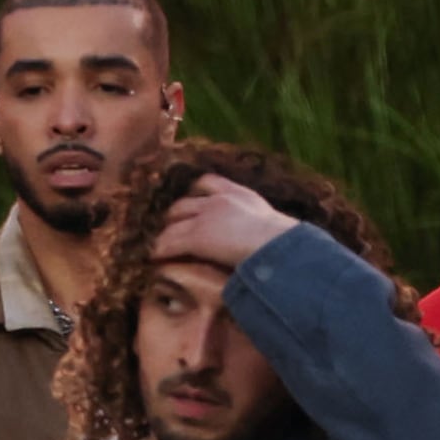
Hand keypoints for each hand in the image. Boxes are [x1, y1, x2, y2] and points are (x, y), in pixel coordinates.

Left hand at [154, 173, 296, 272]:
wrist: (281, 247)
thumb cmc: (287, 242)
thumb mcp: (275, 224)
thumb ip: (261, 225)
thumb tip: (265, 240)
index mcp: (242, 194)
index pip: (208, 182)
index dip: (193, 192)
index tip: (186, 200)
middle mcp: (220, 200)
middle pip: (183, 203)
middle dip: (173, 216)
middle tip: (166, 228)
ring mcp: (206, 217)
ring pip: (173, 224)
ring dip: (162, 235)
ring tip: (155, 245)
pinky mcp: (197, 236)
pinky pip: (169, 243)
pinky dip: (159, 251)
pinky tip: (153, 258)